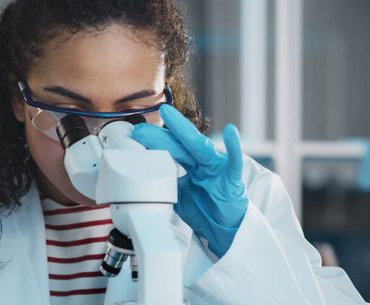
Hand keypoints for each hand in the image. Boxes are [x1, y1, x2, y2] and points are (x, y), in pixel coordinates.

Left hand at [131, 104, 247, 256]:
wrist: (225, 229)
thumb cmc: (206, 209)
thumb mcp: (179, 196)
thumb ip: (166, 185)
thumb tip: (143, 180)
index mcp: (191, 164)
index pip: (170, 149)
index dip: (154, 142)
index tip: (135, 134)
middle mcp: (203, 162)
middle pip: (179, 145)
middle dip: (159, 135)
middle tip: (140, 127)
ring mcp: (217, 167)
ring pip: (199, 147)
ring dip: (184, 130)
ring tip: (169, 115)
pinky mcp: (232, 178)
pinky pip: (234, 162)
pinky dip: (234, 147)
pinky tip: (230, 131)